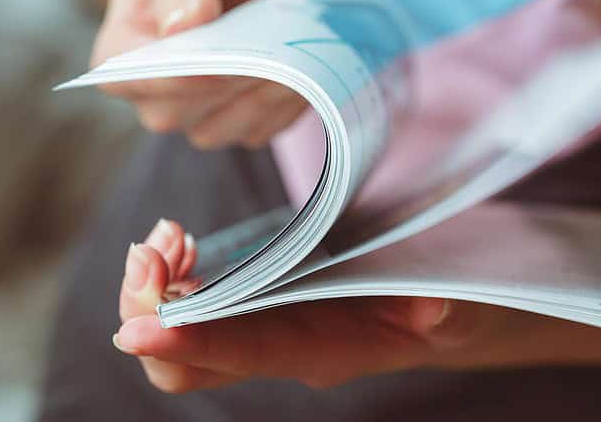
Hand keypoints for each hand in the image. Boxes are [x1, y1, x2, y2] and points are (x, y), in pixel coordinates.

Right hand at [93, 0, 306, 148]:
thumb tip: (186, 21)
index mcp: (121, 55)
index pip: (135, 79)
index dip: (177, 77)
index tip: (217, 64)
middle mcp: (155, 96)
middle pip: (180, 114)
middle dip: (225, 83)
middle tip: (264, 50)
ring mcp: (199, 116)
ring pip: (223, 130)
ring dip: (259, 96)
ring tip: (286, 56)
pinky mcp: (243, 123)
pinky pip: (263, 129)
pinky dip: (284, 104)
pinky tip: (298, 70)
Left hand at [113, 219, 494, 392]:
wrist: (441, 314)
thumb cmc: (446, 310)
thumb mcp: (457, 308)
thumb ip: (446, 312)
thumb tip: (434, 309)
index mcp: (324, 351)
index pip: (244, 355)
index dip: (190, 344)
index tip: (143, 329)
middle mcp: (282, 349)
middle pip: (187, 362)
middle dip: (149, 312)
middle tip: (152, 253)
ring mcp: (264, 330)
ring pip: (179, 333)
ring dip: (154, 290)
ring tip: (167, 237)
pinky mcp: (257, 304)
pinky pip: (193, 305)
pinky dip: (172, 275)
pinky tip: (182, 241)